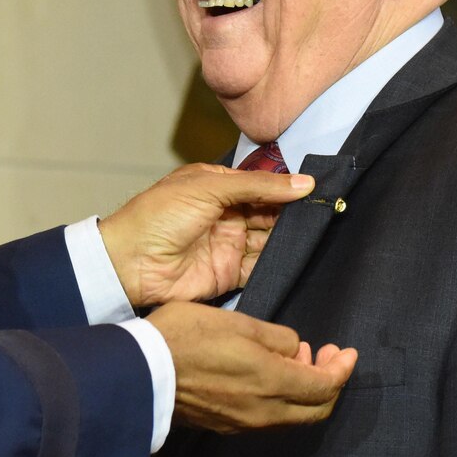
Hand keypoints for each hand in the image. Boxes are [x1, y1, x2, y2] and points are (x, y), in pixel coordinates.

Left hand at [99, 164, 312, 305]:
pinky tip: (299, 256)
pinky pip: (261, 268)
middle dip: (295, 213)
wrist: (129, 263)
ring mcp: (228, 245)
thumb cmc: (157, 216)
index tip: (319, 187)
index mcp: (216, 187)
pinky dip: (279, 263)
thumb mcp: (209, 187)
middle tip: (326, 211)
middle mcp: (225, 215)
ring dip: (290, 238)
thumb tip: (302, 183)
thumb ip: (258, 186)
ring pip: (270, 240)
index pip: (261, 185)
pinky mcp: (229, 274)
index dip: (287, 187)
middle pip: (270, 213)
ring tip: (320, 232)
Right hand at [146, 301, 356, 432]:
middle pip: (316, 411)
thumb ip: (275, 337)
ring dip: (305, 391)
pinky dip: (283, 399)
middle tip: (327, 356)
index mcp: (271, 383)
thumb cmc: (185, 337)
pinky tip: (270, 377)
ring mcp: (244, 423)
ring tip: (297, 359)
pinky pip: (269, 419)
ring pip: (293, 417)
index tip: (347, 352)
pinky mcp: (225, 426)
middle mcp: (264, 412)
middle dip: (330, 383)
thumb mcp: (236, 322)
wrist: (138, 373)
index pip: (325, 387)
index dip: (342, 369)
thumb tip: (294, 349)